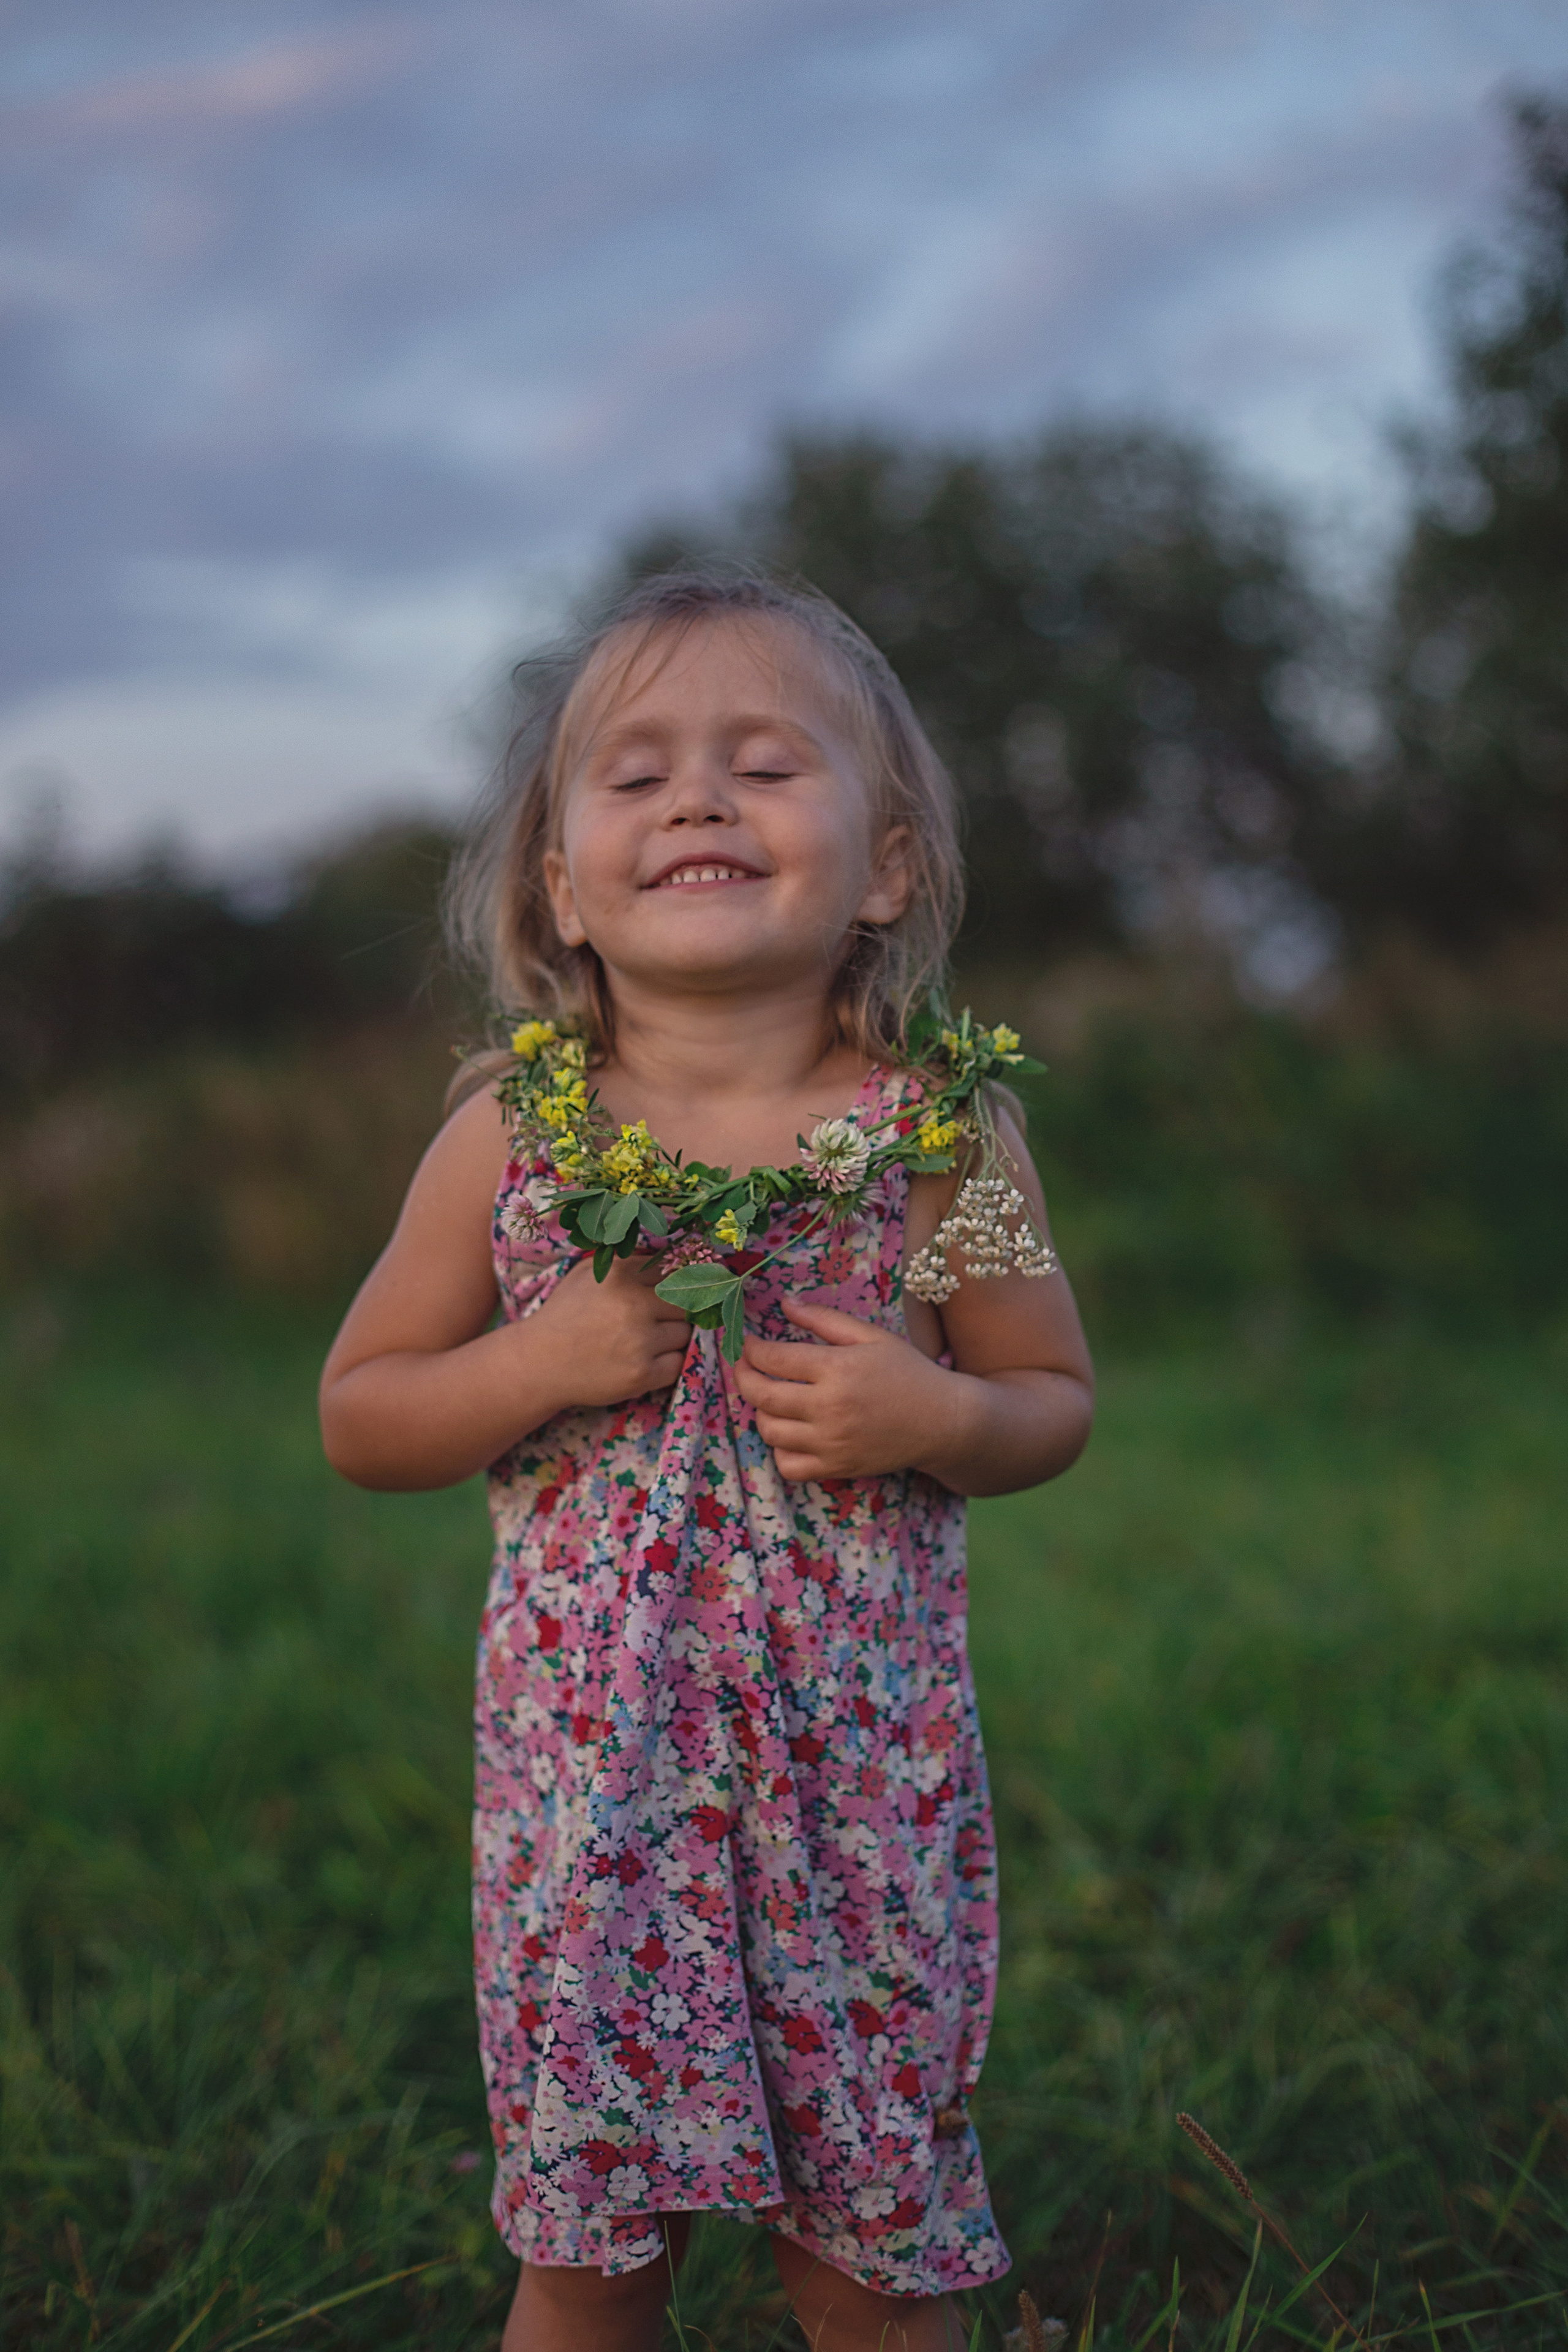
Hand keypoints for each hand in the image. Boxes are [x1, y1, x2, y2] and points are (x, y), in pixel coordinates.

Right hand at [529, 1251, 691, 1408]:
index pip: (671, 1273)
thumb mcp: (586, 1274)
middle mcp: (634, 1305)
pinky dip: (667, 1364)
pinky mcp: (641, 1374)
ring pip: (684, 1334)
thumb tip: (666, 1258)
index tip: (666, 1295)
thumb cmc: (564, 1315)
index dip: (671, 1285)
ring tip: (647, 1342)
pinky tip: (647, 1361)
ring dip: (672, 1339)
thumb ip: (624, 1263)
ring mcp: (640, 1341)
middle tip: (659, 1321)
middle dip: (675, 1312)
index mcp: (621, 1275)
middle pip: (684, 1304)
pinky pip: (677, 1364)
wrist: (537, 1362)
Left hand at [734, 1296, 962, 1481]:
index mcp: (838, 1369)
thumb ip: (824, 1319)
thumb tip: (784, 1303)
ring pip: (769, 1430)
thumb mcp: (870, 1336)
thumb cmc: (908, 1372)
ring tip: (771, 1397)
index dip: (752, 1348)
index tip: (749, 1343)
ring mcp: (831, 1443)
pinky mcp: (836, 1468)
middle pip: (762, 1395)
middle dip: (743, 1377)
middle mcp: (830, 1408)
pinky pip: (788, 1466)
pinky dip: (780, 1449)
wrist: (943, 1422)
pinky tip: (790, 1432)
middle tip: (744, 1367)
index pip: (774, 1358)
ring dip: (761, 1411)